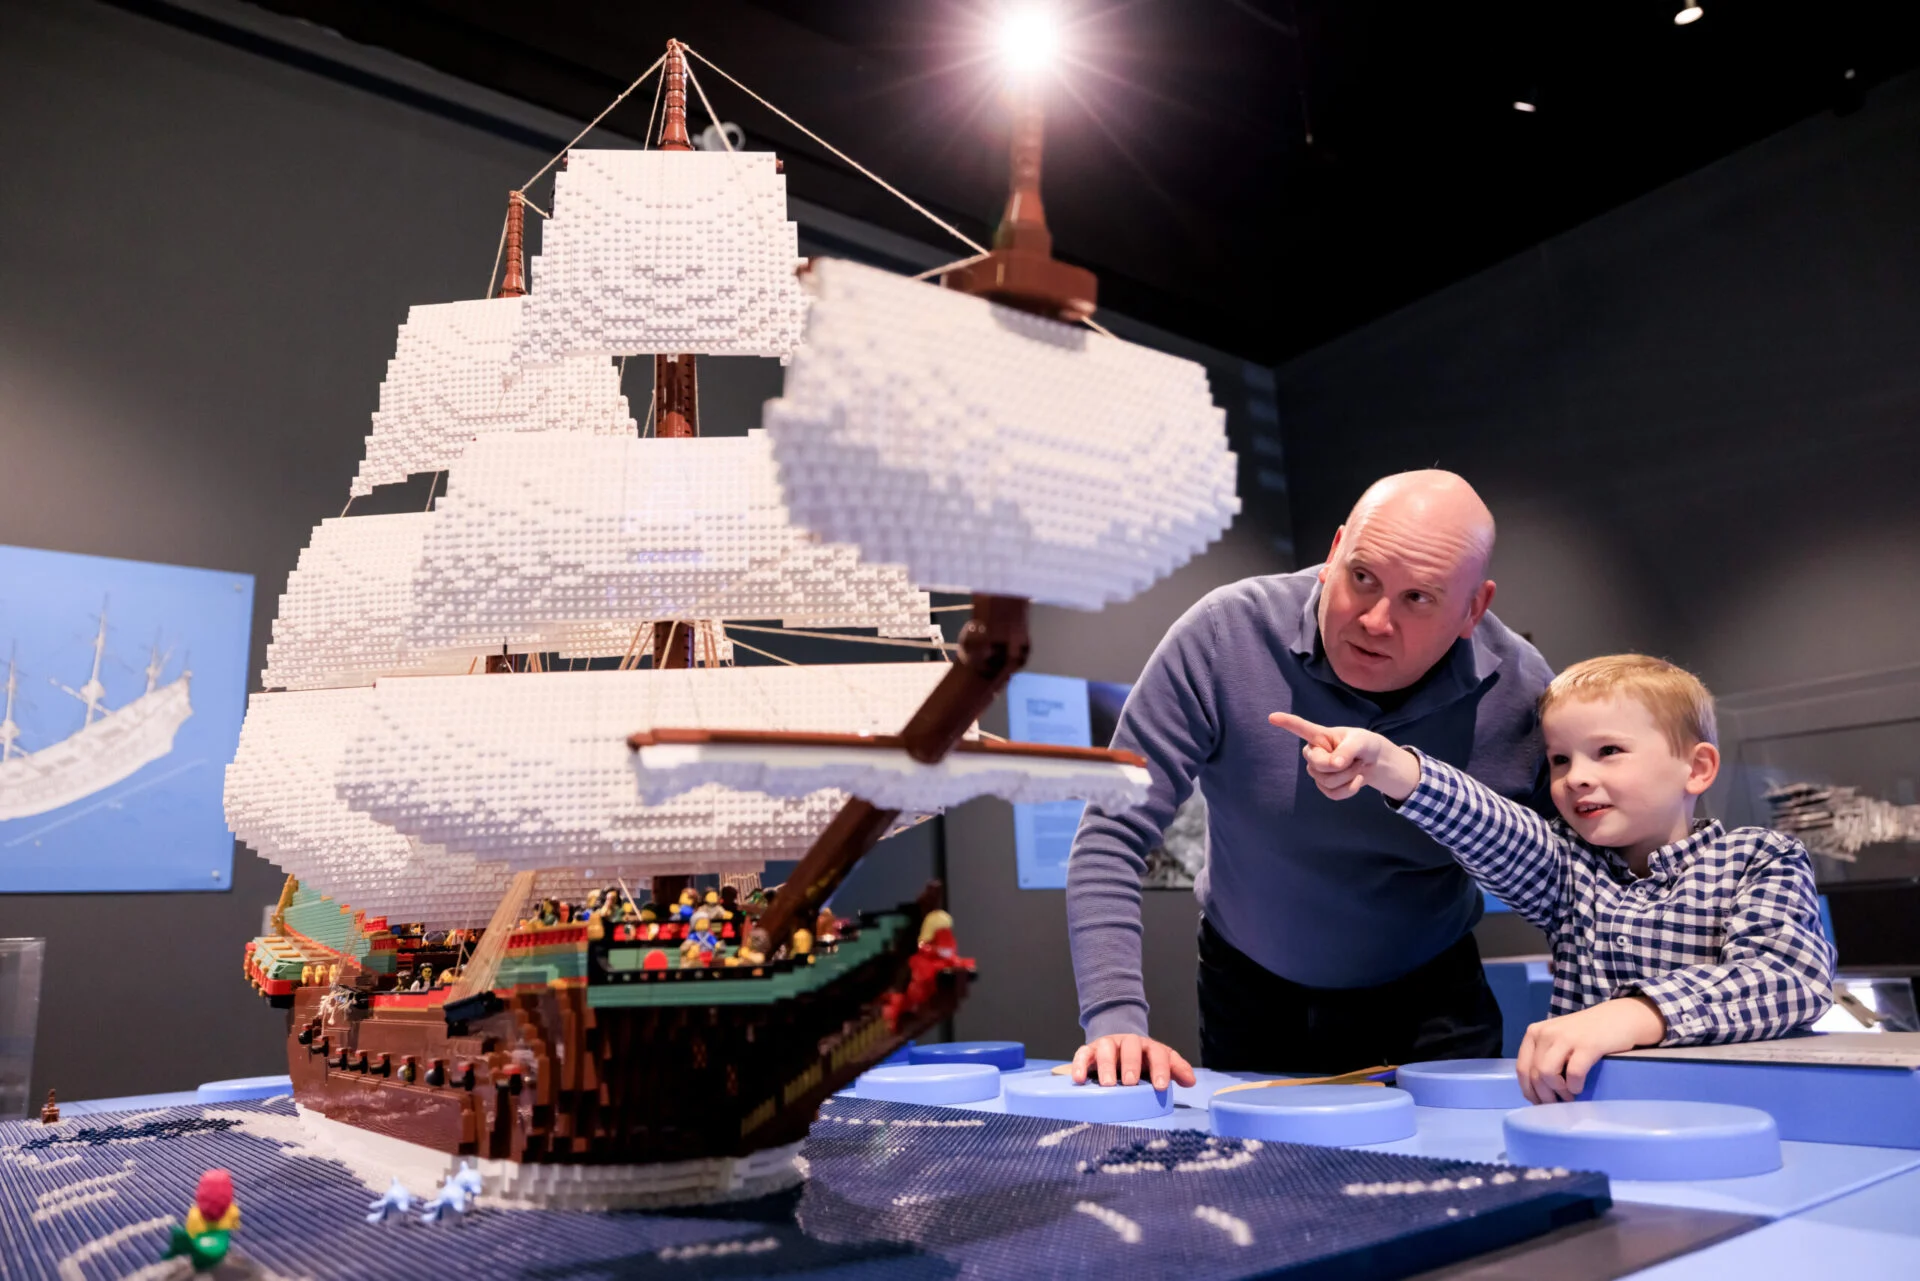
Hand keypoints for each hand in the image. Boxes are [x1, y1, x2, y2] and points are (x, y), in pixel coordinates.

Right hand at [1070, 1033, 1196, 1090]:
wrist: (1118, 1046)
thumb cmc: (1141, 1061)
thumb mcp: (1160, 1063)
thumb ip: (1175, 1070)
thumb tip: (1190, 1081)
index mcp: (1148, 1047)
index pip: (1157, 1053)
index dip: (1160, 1068)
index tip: (1160, 1086)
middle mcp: (1127, 1043)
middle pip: (1130, 1047)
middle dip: (1131, 1064)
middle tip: (1131, 1083)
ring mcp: (1107, 1045)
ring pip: (1105, 1048)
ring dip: (1106, 1065)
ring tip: (1108, 1084)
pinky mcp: (1088, 1051)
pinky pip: (1082, 1053)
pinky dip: (1079, 1065)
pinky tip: (1078, 1079)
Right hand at [1267, 712, 1421, 801]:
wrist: (1374, 763)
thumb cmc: (1365, 745)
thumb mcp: (1362, 742)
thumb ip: (1347, 750)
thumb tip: (1334, 764)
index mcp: (1319, 736)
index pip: (1301, 728)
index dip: (1287, 723)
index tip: (1272, 716)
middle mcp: (1313, 753)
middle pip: (1318, 764)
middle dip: (1341, 765)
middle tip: (1356, 759)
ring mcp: (1317, 771)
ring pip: (1327, 781)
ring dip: (1349, 776)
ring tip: (1358, 767)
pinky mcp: (1324, 787)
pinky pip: (1333, 794)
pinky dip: (1350, 789)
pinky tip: (1356, 780)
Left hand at [1515, 996, 1666, 1103]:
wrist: (1620, 1016)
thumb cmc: (1588, 1032)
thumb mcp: (1558, 1038)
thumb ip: (1544, 1055)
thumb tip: (1536, 1090)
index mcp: (1535, 1032)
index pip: (1522, 1068)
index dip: (1529, 1091)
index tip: (1539, 1103)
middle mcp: (1546, 1033)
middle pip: (1534, 1074)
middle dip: (1544, 1096)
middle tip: (1558, 1104)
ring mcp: (1566, 1038)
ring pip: (1547, 1074)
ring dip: (1558, 1092)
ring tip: (1569, 1096)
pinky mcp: (1588, 1045)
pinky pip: (1573, 1074)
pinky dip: (1575, 1087)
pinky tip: (1579, 1088)